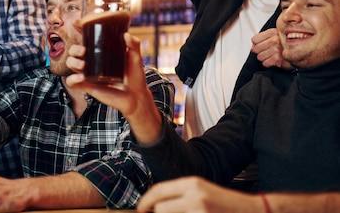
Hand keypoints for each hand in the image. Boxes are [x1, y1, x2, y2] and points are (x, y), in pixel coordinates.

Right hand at [65, 33, 147, 117]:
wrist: (136, 96)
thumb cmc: (135, 76)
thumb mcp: (135, 57)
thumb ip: (134, 44)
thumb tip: (126, 35)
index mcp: (100, 51)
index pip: (86, 38)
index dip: (79, 29)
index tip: (77, 24)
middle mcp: (92, 61)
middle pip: (74, 50)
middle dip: (74, 49)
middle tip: (84, 51)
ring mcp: (88, 73)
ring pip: (70, 63)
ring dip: (72, 61)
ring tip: (83, 65)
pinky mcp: (87, 86)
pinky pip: (72, 81)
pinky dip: (73, 78)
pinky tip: (81, 78)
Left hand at [136, 176, 262, 212]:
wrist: (253, 212)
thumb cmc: (225, 204)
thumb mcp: (201, 191)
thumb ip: (179, 195)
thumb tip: (154, 204)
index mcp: (192, 183)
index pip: (159, 190)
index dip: (145, 201)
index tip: (140, 209)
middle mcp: (195, 195)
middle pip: (160, 208)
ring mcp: (200, 210)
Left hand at [251, 29, 291, 68]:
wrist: (301, 52)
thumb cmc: (288, 44)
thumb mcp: (277, 35)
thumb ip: (265, 37)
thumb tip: (253, 45)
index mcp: (273, 32)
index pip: (254, 40)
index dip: (257, 44)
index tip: (262, 45)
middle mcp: (275, 40)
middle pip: (255, 49)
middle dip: (260, 51)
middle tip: (267, 51)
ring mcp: (276, 50)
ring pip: (259, 57)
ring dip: (265, 58)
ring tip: (272, 56)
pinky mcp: (278, 59)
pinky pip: (265, 63)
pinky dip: (268, 63)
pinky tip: (274, 60)